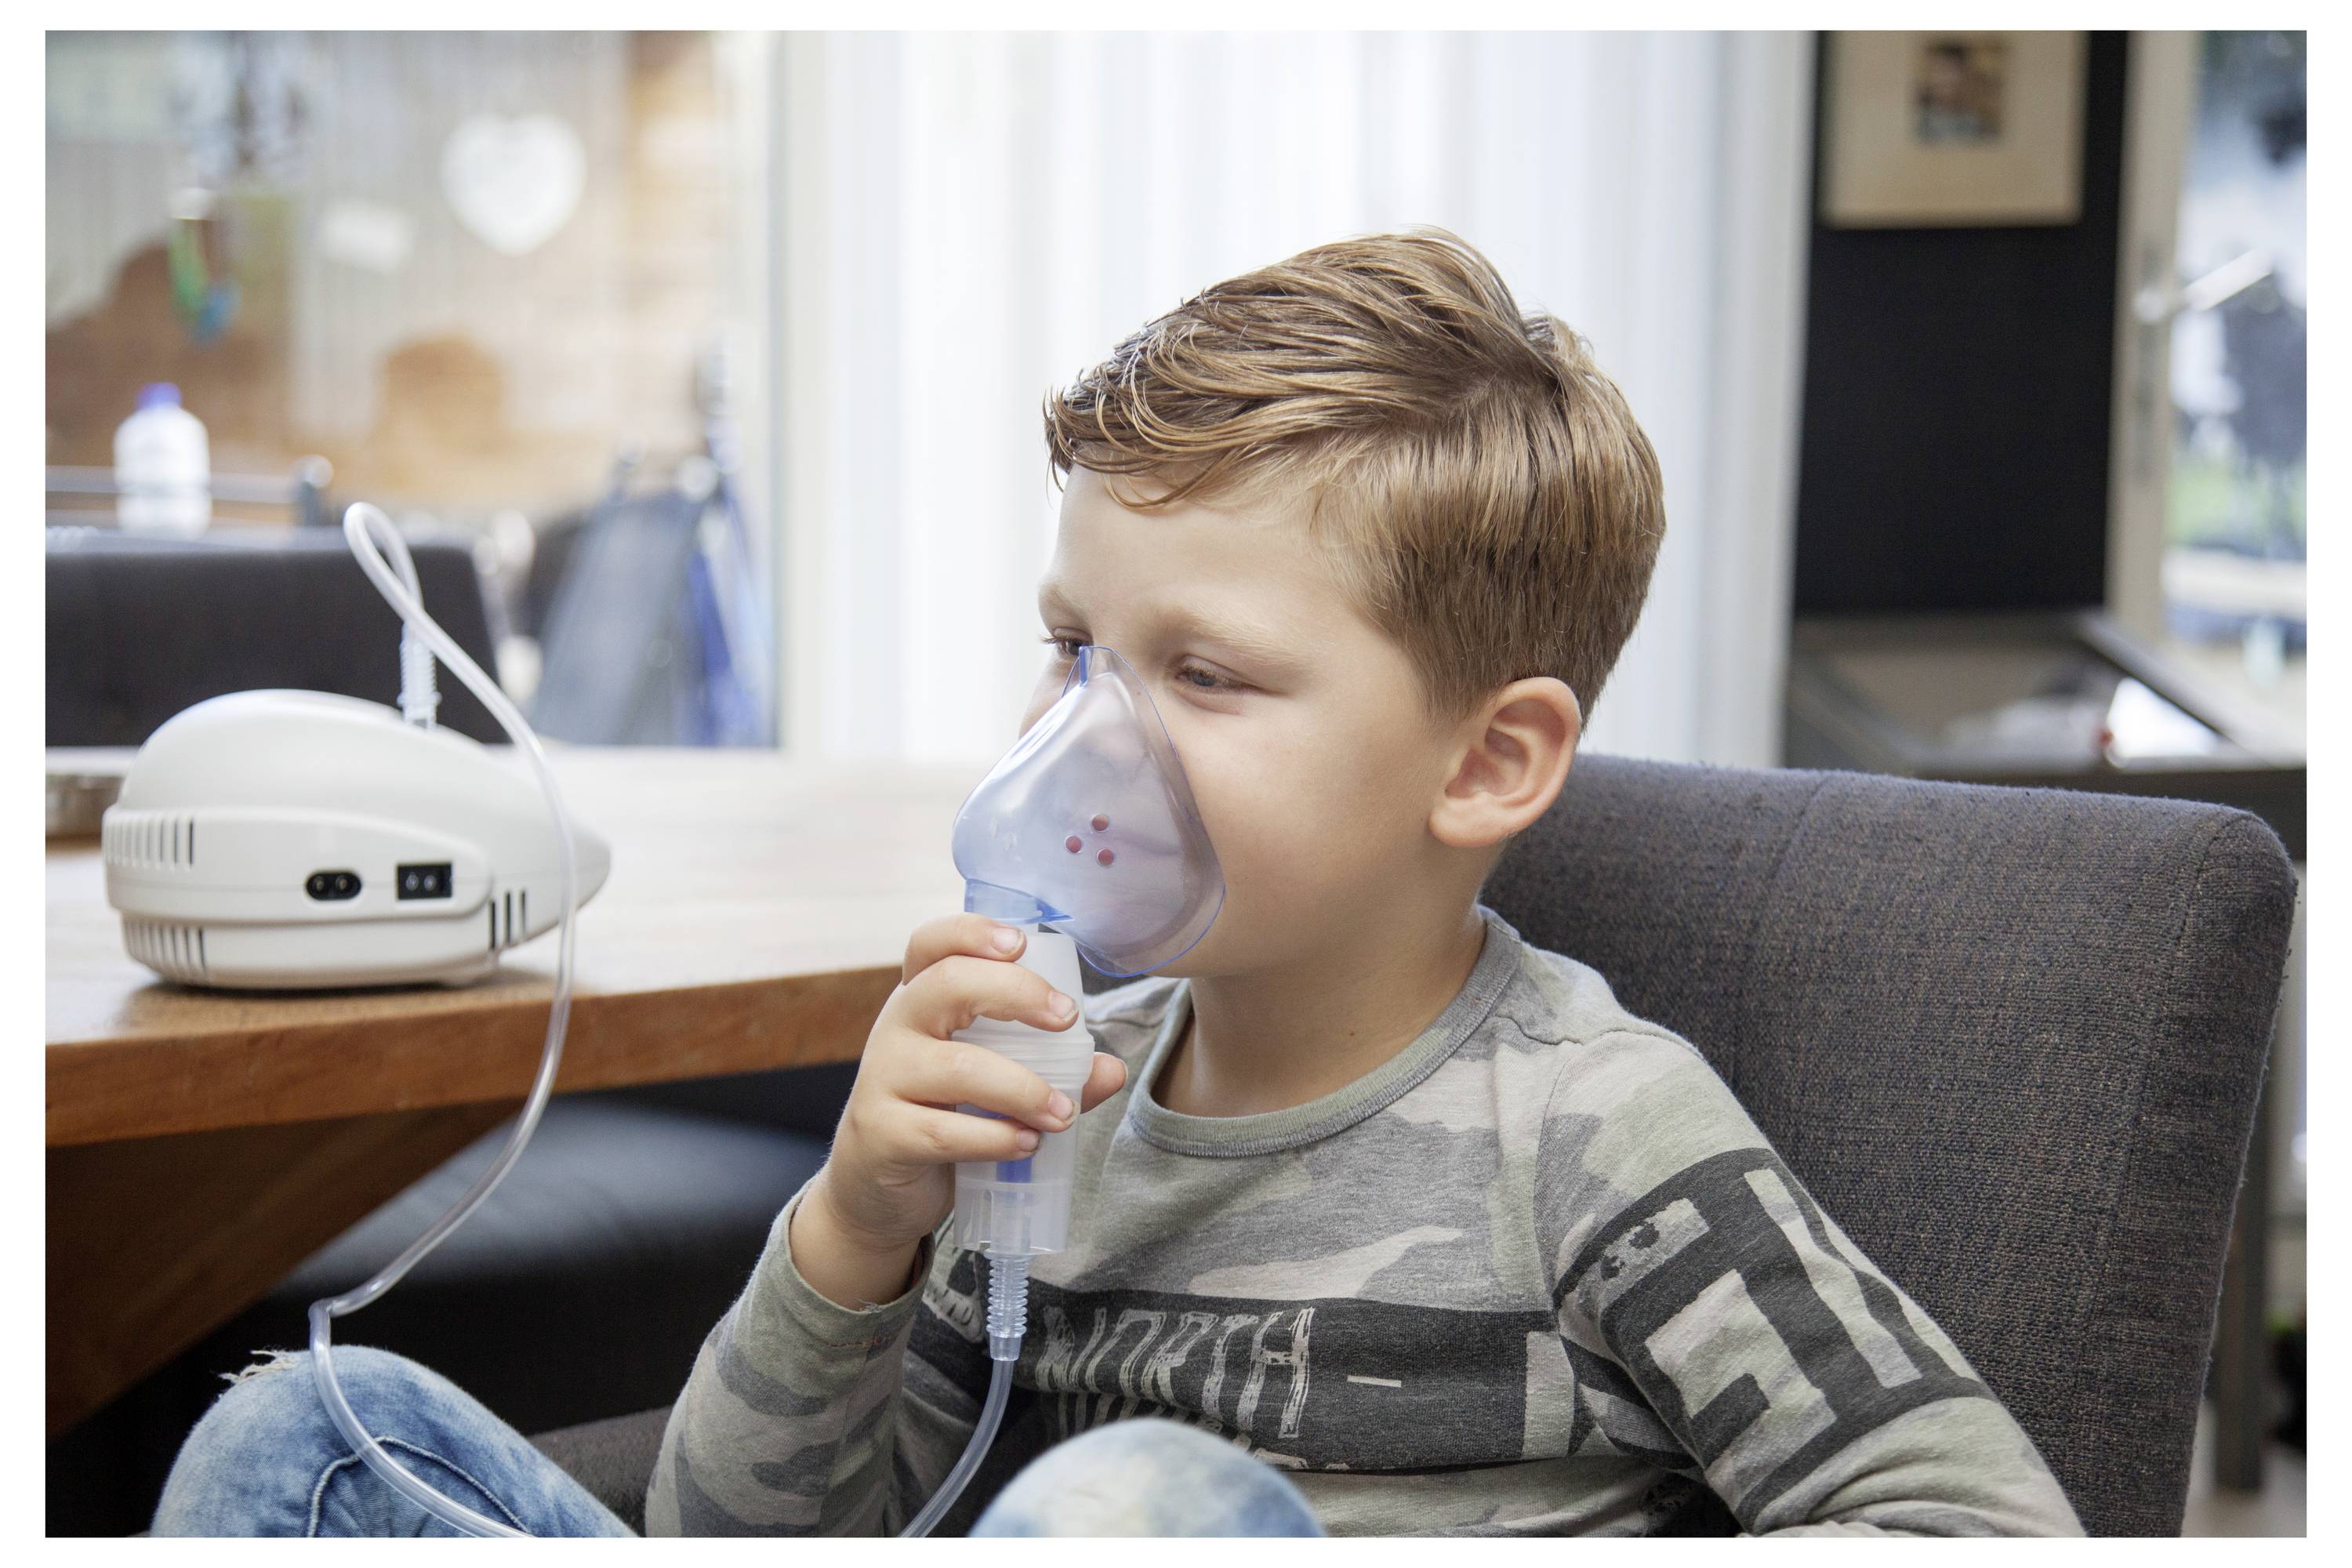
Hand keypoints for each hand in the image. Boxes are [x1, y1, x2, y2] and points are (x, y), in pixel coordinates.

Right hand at [809, 913, 1129, 1261]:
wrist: (876, 1190)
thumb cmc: (941, 1118)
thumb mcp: (992, 1085)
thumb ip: (1053, 1072)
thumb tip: (1112, 1070)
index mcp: (922, 1001)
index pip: (932, 944)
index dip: (972, 931)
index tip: (1020, 943)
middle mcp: (895, 1027)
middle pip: (948, 983)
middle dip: (1017, 992)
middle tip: (1067, 1018)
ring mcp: (882, 1079)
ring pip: (959, 1067)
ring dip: (1024, 1089)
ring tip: (1062, 1113)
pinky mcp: (882, 1133)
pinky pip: (945, 1131)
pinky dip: (996, 1138)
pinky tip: (1026, 1144)